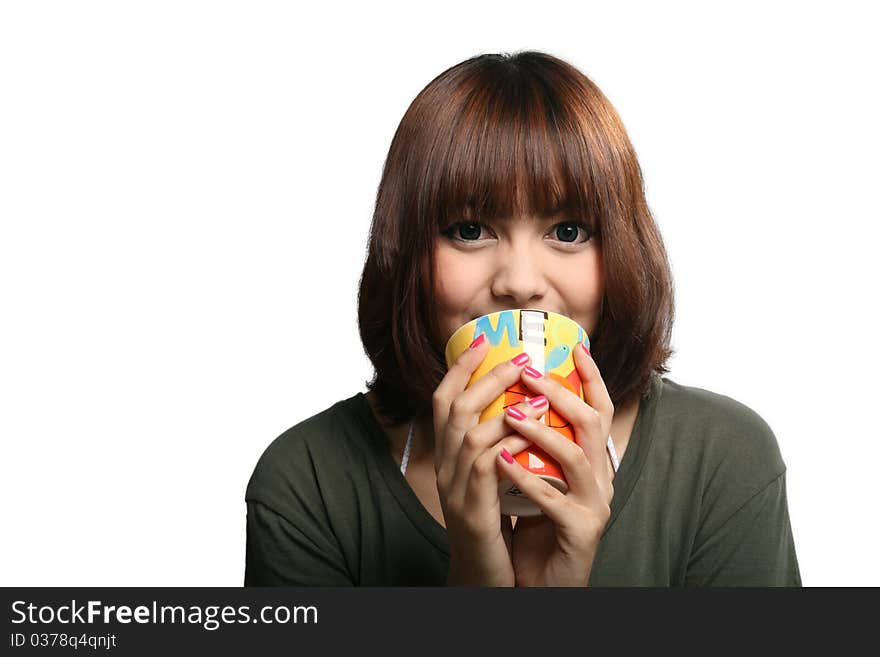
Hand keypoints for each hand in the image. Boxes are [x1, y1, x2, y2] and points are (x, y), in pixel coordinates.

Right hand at [432, 335, 547, 585]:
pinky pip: (487, 466)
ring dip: (500, 403)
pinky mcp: (472, 510)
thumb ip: (497, 447)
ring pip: (467, 432)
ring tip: (532, 386)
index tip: (482, 342)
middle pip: (451, 408)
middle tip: (516, 356)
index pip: (442, 402)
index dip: (459, 369)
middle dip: (483, 376)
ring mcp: (454, 490)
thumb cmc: (495, 529)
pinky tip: (533, 430)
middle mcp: (443, 469)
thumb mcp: (492, 481)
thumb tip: (521, 408)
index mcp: (447, 458)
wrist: (485, 582)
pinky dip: (509, 442)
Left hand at [497, 343, 614, 586]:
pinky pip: (554, 500)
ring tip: (511, 413)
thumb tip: (513, 397)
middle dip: (561, 394)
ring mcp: (594, 505)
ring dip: (541, 431)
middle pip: (592, 424)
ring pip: (576, 457)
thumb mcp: (538, 476)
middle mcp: (600, 479)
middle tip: (528, 373)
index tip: (573, 347)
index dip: (590, 378)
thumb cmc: (536, 526)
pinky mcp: (581, 532)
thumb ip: (536, 443)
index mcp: (590, 462)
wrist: (539, 581)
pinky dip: (526, 478)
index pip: (598, 411)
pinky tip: (501, 462)